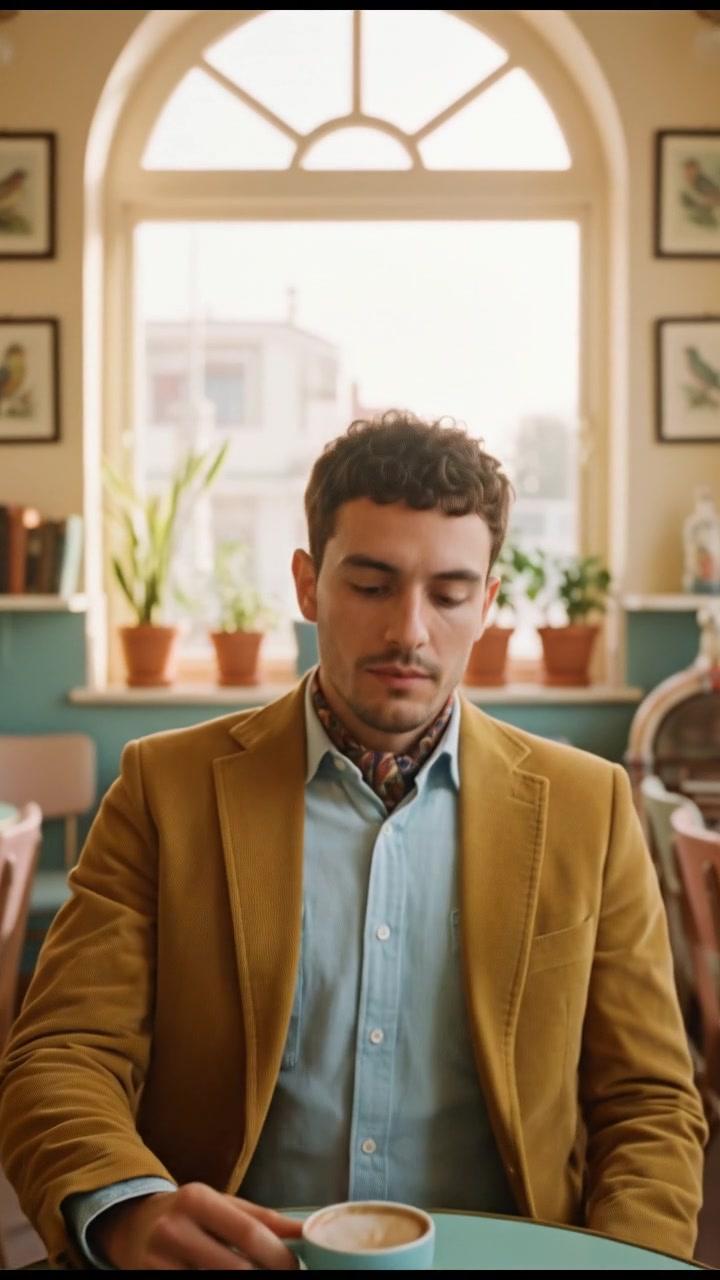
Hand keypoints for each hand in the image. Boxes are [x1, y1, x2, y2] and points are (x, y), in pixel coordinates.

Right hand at [90, 1183, 302, 1269]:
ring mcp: (159, 1261)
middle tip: (281, 1277)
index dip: (278, 1255)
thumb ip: (261, 1218)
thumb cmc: (188, 1214)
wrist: (132, 1225)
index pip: (248, 1233)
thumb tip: (303, 1230)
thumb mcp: (220, 1204)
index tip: (295, 1267)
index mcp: (196, 1199)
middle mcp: (174, 1229)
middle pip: (236, 1268)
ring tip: (257, 1276)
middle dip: (265, 1277)